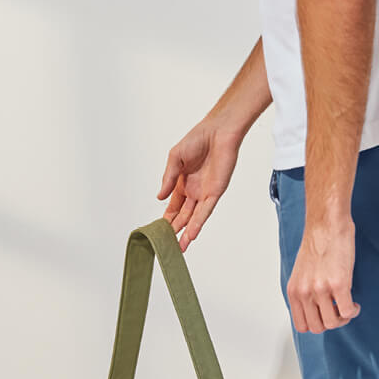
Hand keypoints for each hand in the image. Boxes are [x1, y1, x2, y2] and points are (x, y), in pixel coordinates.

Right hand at [157, 116, 242, 251]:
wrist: (218, 131)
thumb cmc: (197, 139)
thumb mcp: (175, 159)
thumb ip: (168, 179)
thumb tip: (159, 197)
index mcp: (182, 182)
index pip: (173, 206)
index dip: (167, 218)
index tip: (159, 231)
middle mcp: (193, 190)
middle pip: (183, 215)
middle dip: (175, 230)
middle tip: (167, 245)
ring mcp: (204, 193)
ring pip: (194, 218)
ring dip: (186, 233)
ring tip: (179, 248)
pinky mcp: (215, 192)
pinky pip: (205, 211)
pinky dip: (198, 223)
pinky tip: (191, 234)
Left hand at [286, 218, 360, 332]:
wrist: (326, 224)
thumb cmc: (317, 244)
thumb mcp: (301, 273)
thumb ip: (304, 292)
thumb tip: (314, 308)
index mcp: (294, 292)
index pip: (302, 325)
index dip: (316, 324)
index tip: (326, 315)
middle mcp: (304, 293)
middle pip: (317, 328)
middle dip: (331, 323)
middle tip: (339, 311)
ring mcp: (320, 290)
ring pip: (332, 323)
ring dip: (343, 318)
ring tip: (347, 306)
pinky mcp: (338, 284)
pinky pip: (347, 311)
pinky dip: (353, 311)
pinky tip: (354, 303)